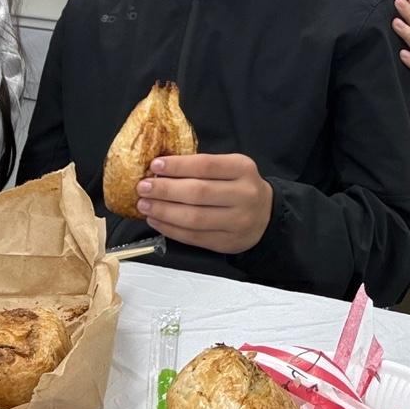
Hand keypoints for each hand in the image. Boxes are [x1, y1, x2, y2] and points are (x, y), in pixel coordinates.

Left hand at [136, 153, 273, 253]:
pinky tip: (156, 219)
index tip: (154, 165)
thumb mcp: (231, 168)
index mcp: (243, 169)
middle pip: (198, 193)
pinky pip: (193, 237)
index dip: (178, 166)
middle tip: (143, 187)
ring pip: (193, 218)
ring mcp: (237, 222)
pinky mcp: (226, 243)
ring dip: (163, 211)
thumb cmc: (240, 187)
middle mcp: (243, 195)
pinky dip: (170, 228)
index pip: (205, 165)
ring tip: (144, 204)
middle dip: (165, 190)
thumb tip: (160, 168)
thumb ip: (203, 167)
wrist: (266, 216)